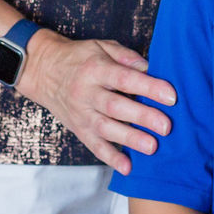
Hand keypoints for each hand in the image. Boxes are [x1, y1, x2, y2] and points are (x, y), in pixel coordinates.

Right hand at [16, 29, 176, 174]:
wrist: (43, 70)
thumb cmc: (78, 58)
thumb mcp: (100, 46)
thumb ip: (125, 56)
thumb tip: (149, 67)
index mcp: (95, 69)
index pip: (124, 78)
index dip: (148, 87)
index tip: (171, 96)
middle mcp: (87, 92)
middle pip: (115, 106)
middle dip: (142, 117)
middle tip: (166, 126)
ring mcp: (81, 113)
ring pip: (106, 128)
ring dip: (130, 139)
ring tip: (152, 147)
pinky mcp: (79, 129)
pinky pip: (94, 146)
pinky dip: (110, 158)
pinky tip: (127, 167)